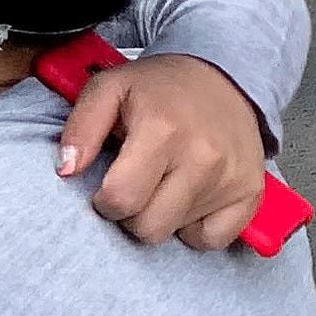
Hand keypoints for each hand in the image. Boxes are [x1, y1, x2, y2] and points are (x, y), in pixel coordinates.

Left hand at [60, 52, 267, 246]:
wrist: (224, 75)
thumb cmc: (160, 88)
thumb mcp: (109, 89)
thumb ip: (80, 128)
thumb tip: (65, 170)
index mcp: (162, 131)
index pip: (120, 199)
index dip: (104, 200)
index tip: (108, 185)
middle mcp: (202, 158)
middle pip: (147, 227)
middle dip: (131, 213)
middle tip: (135, 184)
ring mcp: (230, 178)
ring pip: (175, 234)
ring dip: (161, 216)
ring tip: (163, 182)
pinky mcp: (250, 193)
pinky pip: (212, 240)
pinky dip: (196, 228)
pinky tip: (189, 199)